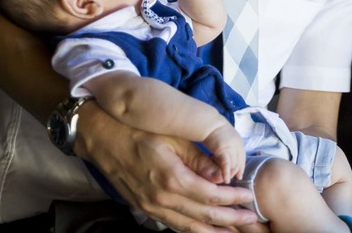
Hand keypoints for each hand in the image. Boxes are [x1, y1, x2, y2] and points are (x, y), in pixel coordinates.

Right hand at [75, 103, 256, 232]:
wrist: (100, 136)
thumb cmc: (137, 129)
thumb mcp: (172, 136)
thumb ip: (199, 159)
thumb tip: (223, 174)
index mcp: (171, 179)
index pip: (211, 197)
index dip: (233, 199)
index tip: (249, 196)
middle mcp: (161, 199)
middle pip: (203, 217)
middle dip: (230, 219)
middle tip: (251, 218)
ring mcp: (151, 206)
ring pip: (188, 227)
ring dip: (213, 230)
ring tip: (234, 231)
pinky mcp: (144, 207)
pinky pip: (173, 224)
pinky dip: (192, 229)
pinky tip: (203, 229)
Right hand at [200, 123, 245, 182]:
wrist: (207, 123)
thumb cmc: (211, 130)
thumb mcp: (223, 139)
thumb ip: (227, 148)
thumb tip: (225, 159)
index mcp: (238, 142)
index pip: (242, 158)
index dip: (240, 168)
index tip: (239, 176)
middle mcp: (238, 145)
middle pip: (239, 163)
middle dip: (235, 172)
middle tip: (229, 180)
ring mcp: (232, 148)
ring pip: (233, 166)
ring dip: (229, 173)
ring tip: (223, 179)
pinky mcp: (224, 151)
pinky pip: (226, 165)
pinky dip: (226, 173)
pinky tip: (225, 180)